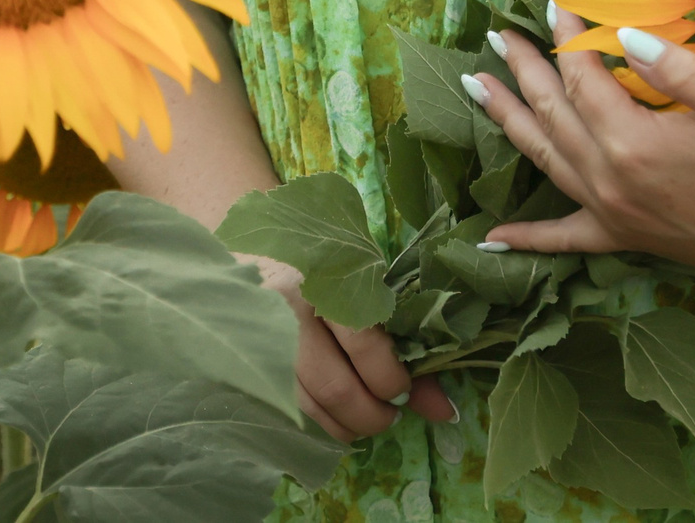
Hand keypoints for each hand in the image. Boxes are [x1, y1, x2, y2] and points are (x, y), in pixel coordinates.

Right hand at [238, 252, 455, 440]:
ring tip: (363, 418)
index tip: (403, 390)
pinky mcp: (249, 367)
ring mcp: (261, 340)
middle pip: (336, 388)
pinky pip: (288, 414)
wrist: (262, 267)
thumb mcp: (369, 302)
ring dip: (347, 428)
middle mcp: (288, 310)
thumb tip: (444, 412)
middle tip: (388, 414)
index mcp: (328, 281)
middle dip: (372, 415)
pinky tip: (333, 417)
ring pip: (310, 409)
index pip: (364, 344)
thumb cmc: (331, 282)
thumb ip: (405, 353)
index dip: (390, 380)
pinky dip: (319, 427)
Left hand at [461, 8, 694, 283]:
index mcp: (633, 143)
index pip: (582, 77)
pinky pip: (565, 238)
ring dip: (509, 122)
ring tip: (477, 89)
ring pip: (545, 160)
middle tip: (497, 37)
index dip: (567, 38)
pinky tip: (489, 238)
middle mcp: (610, 181)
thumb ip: (674, 69)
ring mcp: (614, 214)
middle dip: (523, 71)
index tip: (556, 6)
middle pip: (553, 114)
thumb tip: (620, 36)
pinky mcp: (628, 239)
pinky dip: (526, 238)